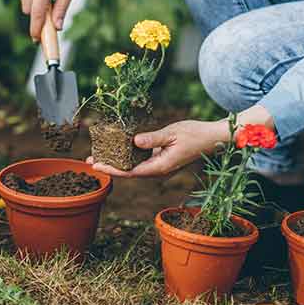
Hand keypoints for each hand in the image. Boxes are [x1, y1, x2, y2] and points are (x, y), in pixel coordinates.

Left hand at [86, 120, 229, 177]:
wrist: (213, 137)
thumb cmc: (195, 134)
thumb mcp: (172, 133)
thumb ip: (152, 138)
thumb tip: (134, 141)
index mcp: (160, 167)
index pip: (130, 172)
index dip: (112, 169)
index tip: (96, 166)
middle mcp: (158, 169)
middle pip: (128, 171)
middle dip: (109, 166)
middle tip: (90, 160)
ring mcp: (159, 164)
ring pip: (133, 165)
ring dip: (116, 161)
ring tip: (98, 155)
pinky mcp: (160, 158)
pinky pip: (140, 159)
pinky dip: (127, 155)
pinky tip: (117, 148)